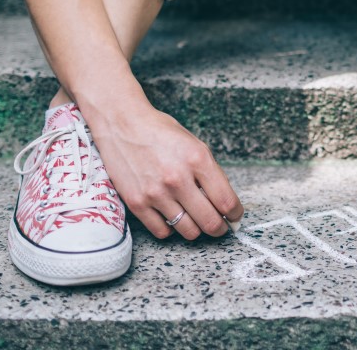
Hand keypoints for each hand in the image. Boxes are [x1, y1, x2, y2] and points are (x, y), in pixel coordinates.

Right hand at [88, 106, 242, 239]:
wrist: (122, 124)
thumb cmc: (161, 133)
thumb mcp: (195, 145)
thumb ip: (210, 173)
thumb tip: (225, 203)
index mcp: (197, 160)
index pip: (227, 201)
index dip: (235, 214)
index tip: (234, 216)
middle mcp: (177, 179)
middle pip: (210, 222)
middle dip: (220, 228)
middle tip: (219, 226)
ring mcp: (156, 193)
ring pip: (188, 231)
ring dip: (196, 229)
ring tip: (195, 220)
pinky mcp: (137, 202)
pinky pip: (162, 232)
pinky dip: (171, 229)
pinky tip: (172, 217)